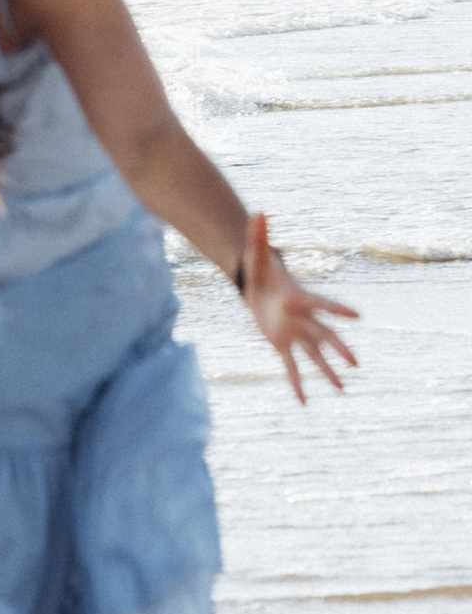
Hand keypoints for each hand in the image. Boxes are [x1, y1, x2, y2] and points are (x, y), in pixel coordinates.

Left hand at [241, 210, 358, 404]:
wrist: (257, 287)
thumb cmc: (260, 271)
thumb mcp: (255, 254)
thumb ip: (258, 235)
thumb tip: (258, 211)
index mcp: (300, 299)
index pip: (323, 305)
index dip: (338, 310)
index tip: (358, 317)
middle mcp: (303, 319)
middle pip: (325, 336)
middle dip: (339, 349)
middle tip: (355, 363)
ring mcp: (295, 334)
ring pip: (314, 355)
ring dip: (327, 372)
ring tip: (343, 389)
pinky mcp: (282, 345)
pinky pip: (291, 368)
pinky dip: (296, 384)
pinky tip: (304, 402)